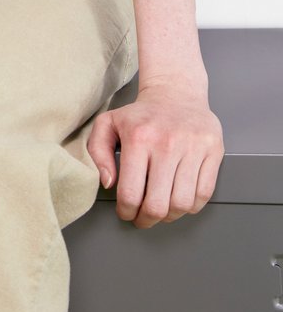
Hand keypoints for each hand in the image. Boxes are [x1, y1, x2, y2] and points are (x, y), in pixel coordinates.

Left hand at [87, 83, 224, 228]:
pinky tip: (179, 198)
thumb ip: (97, 152)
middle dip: (147, 219)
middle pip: (158, 205)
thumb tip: (108, 183)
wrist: (175, 92)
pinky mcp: (213, 151)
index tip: (126, 212)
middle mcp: (167, 143)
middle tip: (143, 218)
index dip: (126, 212)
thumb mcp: (107, 124)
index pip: (131, 193)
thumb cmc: (141, 114)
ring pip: (182, 204)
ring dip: (169, 216)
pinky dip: (191, 205)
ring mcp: (193, 148)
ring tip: (161, 209)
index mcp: (139, 138)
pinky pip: (204, 194)